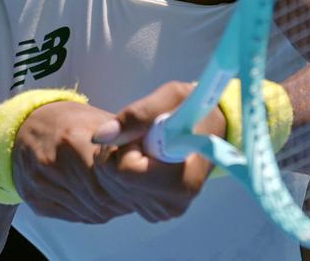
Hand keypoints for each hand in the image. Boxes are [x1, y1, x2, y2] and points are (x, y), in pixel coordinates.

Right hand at [11, 100, 131, 223]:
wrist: (25, 127)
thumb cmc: (68, 121)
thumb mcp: (98, 119)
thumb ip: (124, 139)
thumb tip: (153, 156)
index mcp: (73, 141)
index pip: (111, 180)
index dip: (130, 185)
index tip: (139, 182)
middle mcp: (53, 164)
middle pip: (101, 199)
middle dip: (122, 199)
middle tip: (134, 193)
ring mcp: (41, 185)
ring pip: (90, 211)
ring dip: (109, 207)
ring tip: (117, 194)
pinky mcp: (36, 200)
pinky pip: (75, 216)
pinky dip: (91, 211)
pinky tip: (96, 198)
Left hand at [89, 82, 224, 221]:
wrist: (210, 131)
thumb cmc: (195, 111)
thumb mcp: (172, 98)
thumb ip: (136, 114)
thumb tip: (99, 136)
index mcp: (183, 182)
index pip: (126, 172)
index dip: (127, 147)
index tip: (144, 133)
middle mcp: (173, 204)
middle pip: (114, 180)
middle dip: (119, 152)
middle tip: (141, 136)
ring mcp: (163, 211)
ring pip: (111, 187)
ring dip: (119, 160)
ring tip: (144, 145)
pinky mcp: (153, 212)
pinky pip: (117, 192)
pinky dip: (122, 173)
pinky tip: (142, 159)